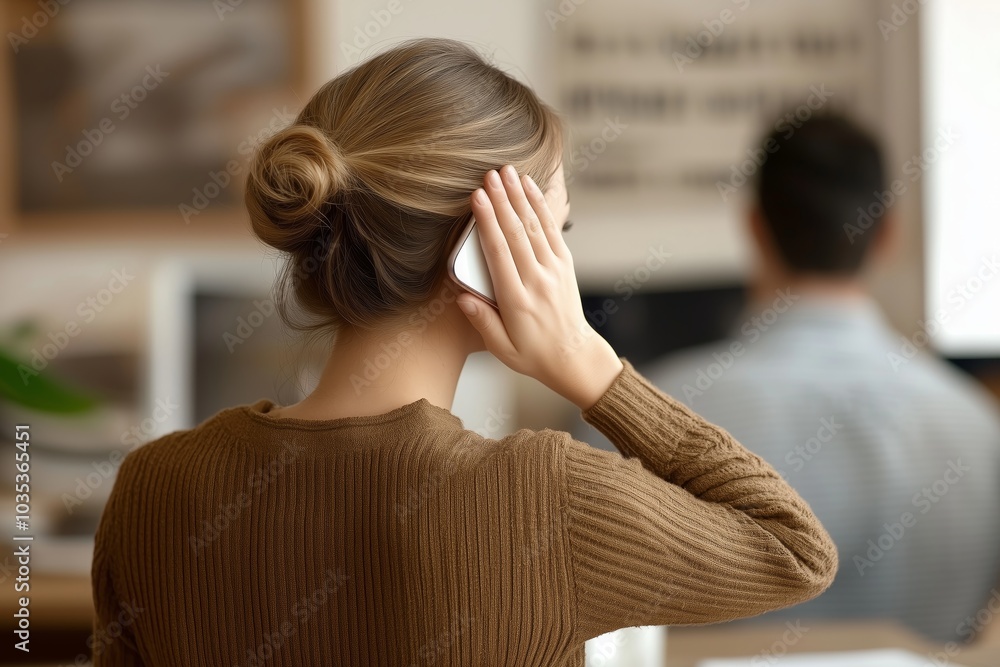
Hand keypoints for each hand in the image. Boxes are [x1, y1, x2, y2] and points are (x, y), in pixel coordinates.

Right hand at [454, 165, 622, 410]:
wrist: (573, 356)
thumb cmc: (532, 353)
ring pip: (534, 226)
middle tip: (488, 175)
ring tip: (507, 173)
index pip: (499, 254)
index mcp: (517, 300)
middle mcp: (537, 281)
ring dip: (520, 197)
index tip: (477, 199)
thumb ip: (482, 321)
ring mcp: (554, 270)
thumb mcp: (501, 349)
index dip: (487, 223)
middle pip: (517, 233)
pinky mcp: (564, 264)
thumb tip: (462, 298)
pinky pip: (551, 229)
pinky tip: (529, 188)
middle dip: (502, 200)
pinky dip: (540, 206)